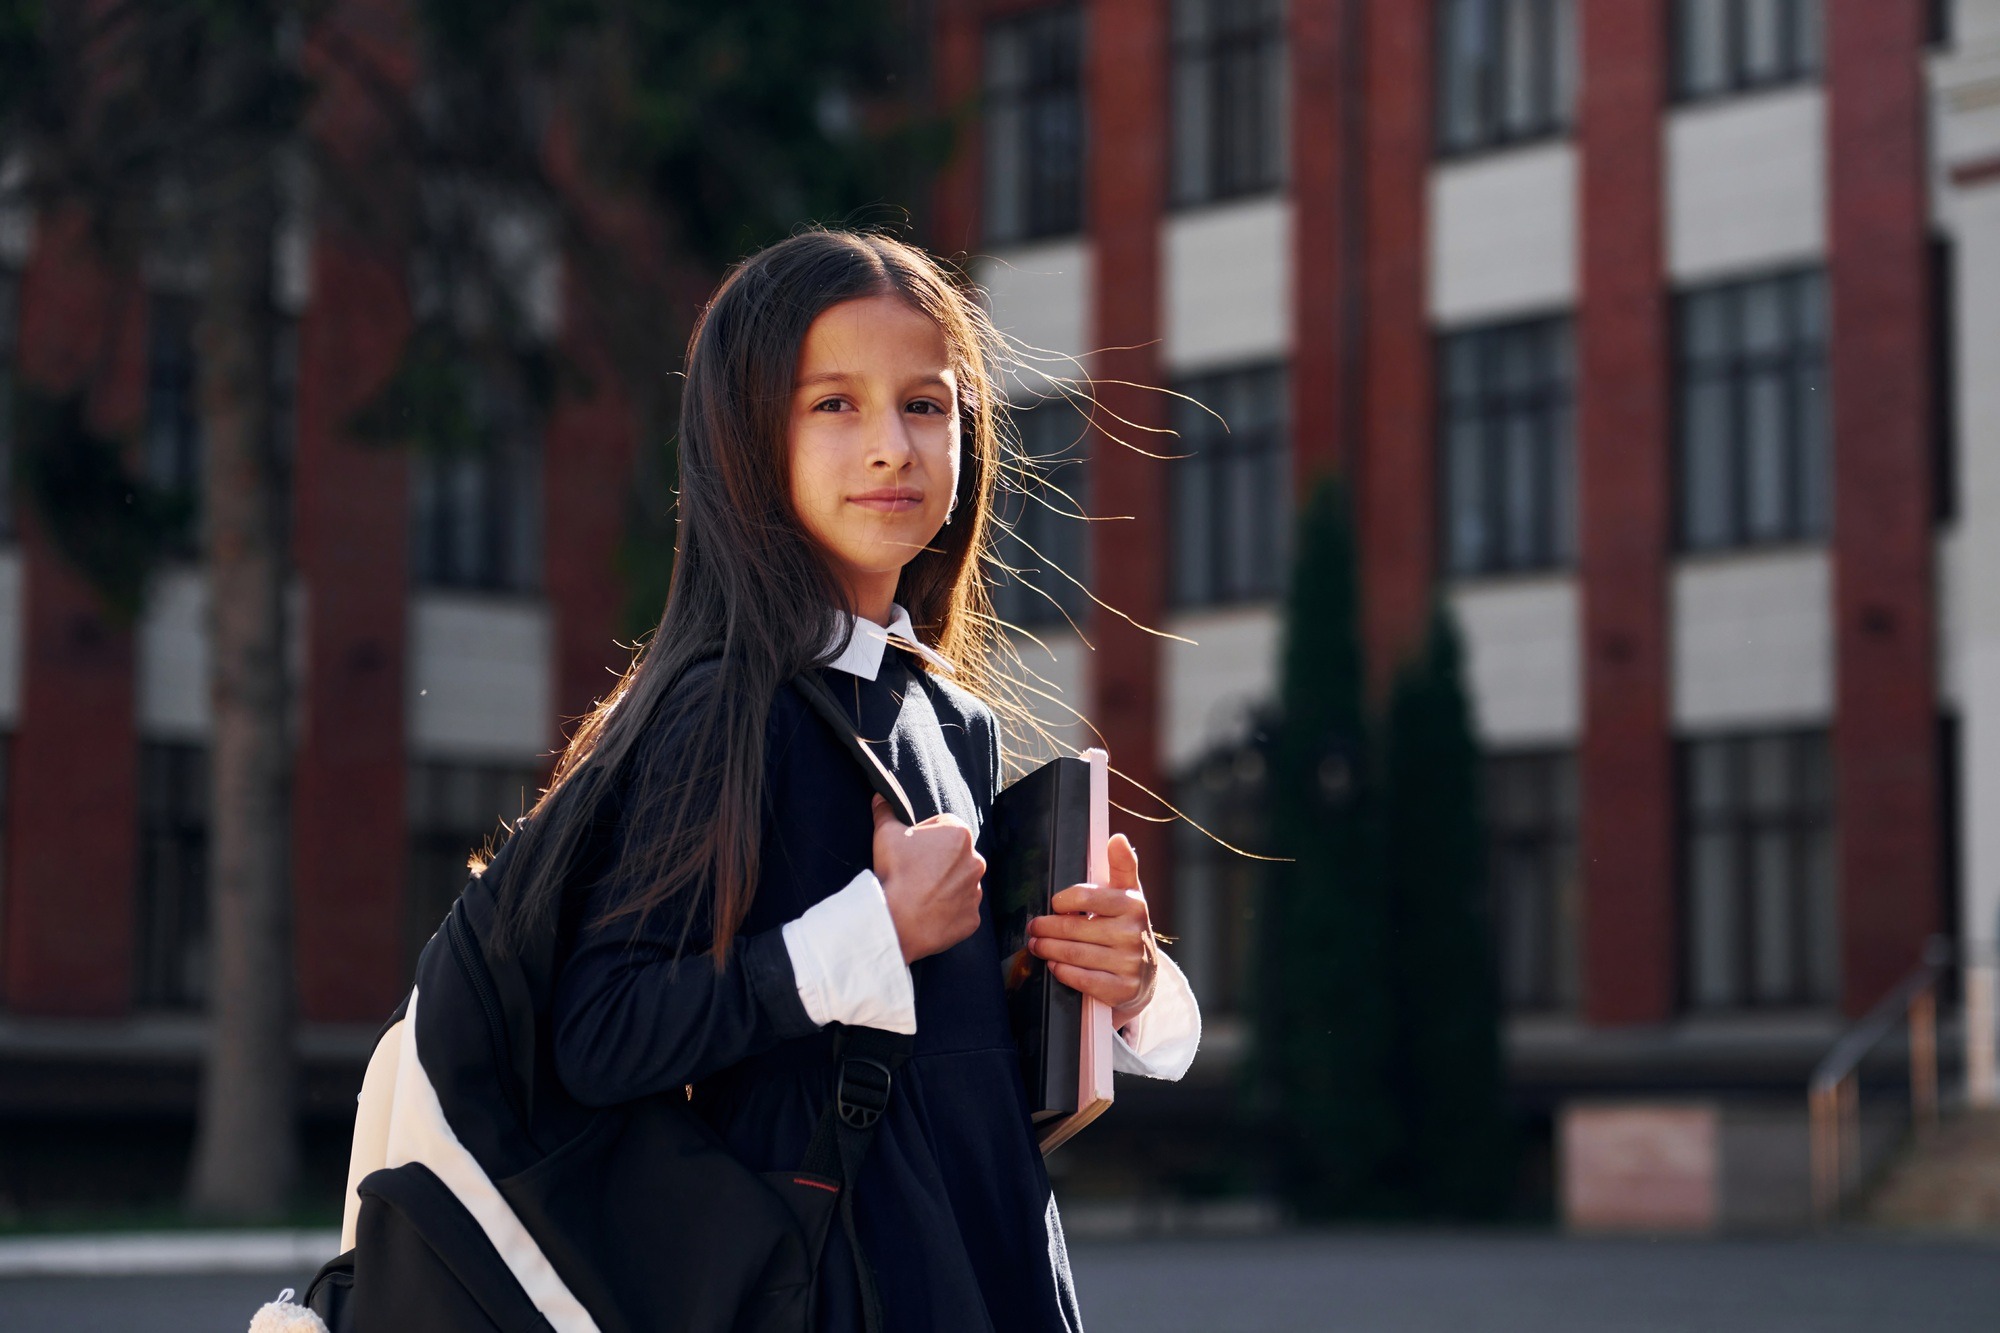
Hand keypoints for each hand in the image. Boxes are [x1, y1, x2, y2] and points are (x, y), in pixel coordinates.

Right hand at [873, 793, 985, 963]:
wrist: (899, 920)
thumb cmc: (895, 872)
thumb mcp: (885, 834)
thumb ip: (885, 811)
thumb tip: (880, 796)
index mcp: (959, 834)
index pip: (943, 826)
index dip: (924, 836)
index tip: (910, 850)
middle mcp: (976, 861)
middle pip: (955, 855)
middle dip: (938, 861)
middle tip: (914, 873)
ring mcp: (976, 891)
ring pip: (960, 883)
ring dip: (946, 886)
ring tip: (920, 894)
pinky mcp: (973, 918)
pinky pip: (962, 910)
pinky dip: (949, 912)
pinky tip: (929, 913)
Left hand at [1027, 833, 1157, 1029]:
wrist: (1146, 978)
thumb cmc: (1128, 929)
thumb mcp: (1129, 896)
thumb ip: (1121, 866)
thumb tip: (1117, 838)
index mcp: (1133, 904)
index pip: (1085, 897)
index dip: (1062, 901)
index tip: (1054, 904)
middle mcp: (1133, 933)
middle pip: (1073, 928)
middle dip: (1046, 928)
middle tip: (1033, 928)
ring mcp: (1128, 963)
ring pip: (1073, 954)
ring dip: (1047, 949)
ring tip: (1037, 945)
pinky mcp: (1121, 989)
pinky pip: (1080, 979)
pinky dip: (1062, 971)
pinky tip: (1054, 966)